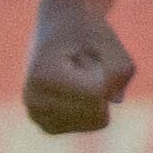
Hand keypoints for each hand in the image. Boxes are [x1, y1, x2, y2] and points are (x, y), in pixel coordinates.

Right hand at [23, 0, 135, 136]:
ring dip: (98, 96)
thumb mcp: (111, 44)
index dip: (104, 71)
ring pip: (97, 120)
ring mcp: (37, 115)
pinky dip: (95, 106)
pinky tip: (77, 89)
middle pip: (97, 111)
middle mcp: (32, 100)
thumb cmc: (87, 33)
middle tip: (82, 64)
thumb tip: (115, 99)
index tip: (84, 53)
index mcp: (41, 76)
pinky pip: (93, 124)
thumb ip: (120, 71)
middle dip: (102, 85)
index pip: (96, 93)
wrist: (60, 27)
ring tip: (79, 75)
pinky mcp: (48, 125)